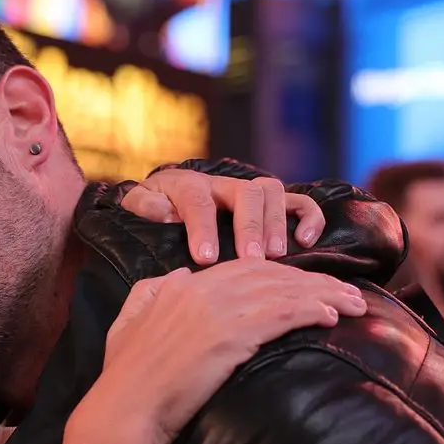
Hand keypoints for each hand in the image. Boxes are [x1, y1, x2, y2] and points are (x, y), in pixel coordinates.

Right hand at [62, 265, 366, 443]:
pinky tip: (333, 317)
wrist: (123, 410)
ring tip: (354, 304)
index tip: (309, 285)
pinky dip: (313, 310)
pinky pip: (283, 313)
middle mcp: (199, 288)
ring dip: (325, 294)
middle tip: (347, 291)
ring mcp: (215, 310)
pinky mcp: (230, 335)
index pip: (242, 268)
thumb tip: (177, 275)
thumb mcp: (125, 325)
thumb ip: (149, 294)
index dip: (281, 274)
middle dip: (314, 280)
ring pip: (284, 290)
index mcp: (178, 285)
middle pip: (270, 274)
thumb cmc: (123, 380)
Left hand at [120, 168, 325, 265]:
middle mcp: (222, 184)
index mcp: (187, 185)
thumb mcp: (135, 208)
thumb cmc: (153, 211)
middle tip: (250, 259)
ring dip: (276, 223)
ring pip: (272, 192)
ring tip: (274, 256)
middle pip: (245, 192)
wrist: (163, 201)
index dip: (203, 228)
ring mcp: (248, 192)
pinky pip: (297, 201)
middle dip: (249, 226)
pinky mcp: (268, 204)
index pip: (198, 201)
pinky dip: (308, 217)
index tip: (206, 258)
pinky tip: (306, 242)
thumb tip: (164, 213)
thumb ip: (144, 208)